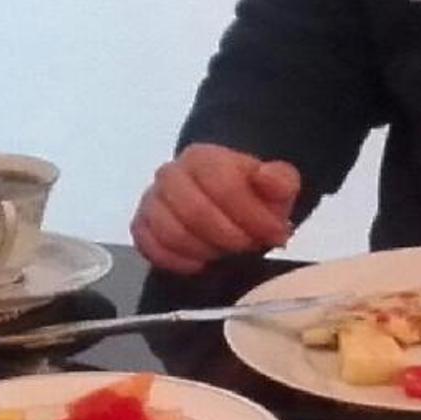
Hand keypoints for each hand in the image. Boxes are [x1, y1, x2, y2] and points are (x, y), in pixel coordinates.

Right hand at [130, 143, 301, 274]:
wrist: (224, 204)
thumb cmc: (250, 197)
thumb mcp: (277, 187)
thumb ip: (279, 181)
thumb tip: (267, 177)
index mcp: (203, 157)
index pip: (223, 184)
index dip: (252, 215)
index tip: (274, 233)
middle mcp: (170, 174)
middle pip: (195, 211)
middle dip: (230, 237)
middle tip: (250, 247)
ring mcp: (151, 201)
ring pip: (172, 233)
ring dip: (206, 250)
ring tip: (227, 252)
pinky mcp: (141, 227)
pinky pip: (151, 248)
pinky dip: (179, 261)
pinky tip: (201, 262)